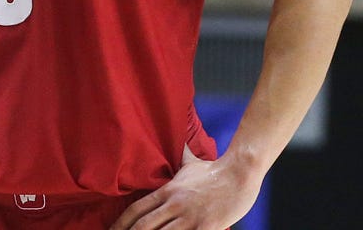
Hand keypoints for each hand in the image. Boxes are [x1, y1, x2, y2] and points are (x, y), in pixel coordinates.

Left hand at [109, 150, 259, 229]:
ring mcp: (191, 217)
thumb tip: (178, 141)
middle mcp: (175, 204)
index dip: (121, 223)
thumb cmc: (215, 169)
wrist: (240, 173)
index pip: (136, 209)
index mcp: (167, 191)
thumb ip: (180, 156)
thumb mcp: (191, 162)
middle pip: (144, 226)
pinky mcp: (208, 227)